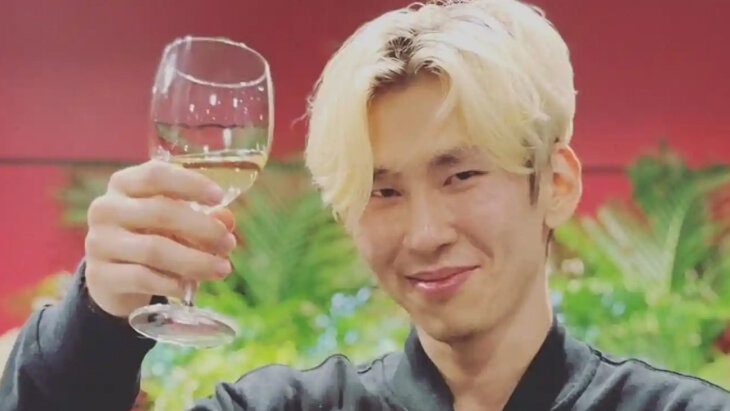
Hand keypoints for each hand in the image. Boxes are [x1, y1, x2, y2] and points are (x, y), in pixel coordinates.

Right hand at [84, 160, 236, 316]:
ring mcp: (99, 242)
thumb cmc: (150, 237)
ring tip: (221, 269)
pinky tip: (189, 287)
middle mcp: (106, 209)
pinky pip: (142, 277)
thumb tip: (226, 219)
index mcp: (124, 184)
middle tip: (229, 243)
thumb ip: (203, 217)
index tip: (219, 197)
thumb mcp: (175, 223)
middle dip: (203, 229)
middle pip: (160, 212)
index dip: (190, 184)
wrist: (112, 278)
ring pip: (154, 249)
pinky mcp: (100, 275)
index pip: (156, 174)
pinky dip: (172, 283)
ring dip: (195, 260)